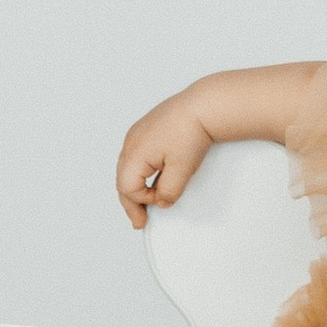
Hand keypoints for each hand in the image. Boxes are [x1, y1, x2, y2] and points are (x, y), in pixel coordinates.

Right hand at [117, 90, 211, 227]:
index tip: (161, 200)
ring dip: (135, 187)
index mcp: (134, 153)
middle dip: (132, 202)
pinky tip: (152, 179)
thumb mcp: (182, 170)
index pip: (127, 188)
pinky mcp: (146, 130)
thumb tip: (162, 201)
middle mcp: (131, 142)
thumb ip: (169, 191)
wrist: (204, 106)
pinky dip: (141, 172)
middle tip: (140, 221)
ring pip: (128, 168)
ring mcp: (137, 134)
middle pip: (123, 180)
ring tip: (146, 202)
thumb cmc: (192, 130)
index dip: (144, 200)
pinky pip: (137, 157)